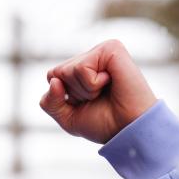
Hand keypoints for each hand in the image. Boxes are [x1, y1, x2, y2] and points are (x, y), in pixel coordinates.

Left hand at [40, 39, 156, 143]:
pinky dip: (92, 84)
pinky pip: (81, 68)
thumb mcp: (67, 118)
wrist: (129, 129)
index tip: (87, 103)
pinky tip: (111, 82)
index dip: (64, 97)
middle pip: (56, 73)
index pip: (52, 77)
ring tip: (105, 91)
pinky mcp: (111, 48)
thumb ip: (50, 102)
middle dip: (73, 93)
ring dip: (85, 90)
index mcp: (82, 70)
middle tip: (98, 98)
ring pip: (67, 70)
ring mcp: (101, 51)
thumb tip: (54, 80)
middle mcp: (91, 58)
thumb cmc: (104, 123)